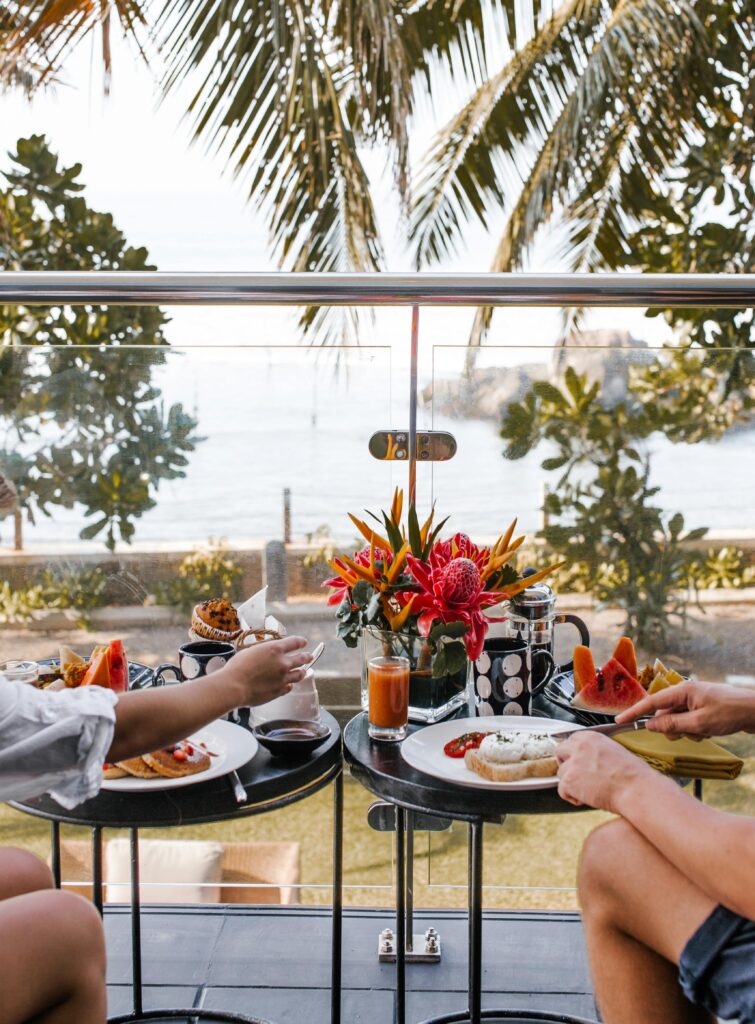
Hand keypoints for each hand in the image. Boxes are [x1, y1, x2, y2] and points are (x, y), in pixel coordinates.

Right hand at [222, 637, 311, 707]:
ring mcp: (283, 678)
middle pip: (302, 658)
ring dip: (302, 671)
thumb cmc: (237, 667)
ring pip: (299, 674)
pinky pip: (289, 687)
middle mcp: (283, 663)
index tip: (303, 642)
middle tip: (309, 656)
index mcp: (275, 649)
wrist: (234, 686)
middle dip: (307, 656)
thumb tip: (270, 653)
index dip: (301, 642)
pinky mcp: (279, 691)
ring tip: (303, 671)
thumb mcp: (252, 650)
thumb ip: (265, 651)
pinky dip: (289, 684)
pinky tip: (288, 684)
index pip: (295, 642)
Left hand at [555, 731, 651, 811]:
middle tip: (575, 775)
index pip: (571, 740)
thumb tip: (588, 758)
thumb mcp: (614, 751)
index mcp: (591, 737)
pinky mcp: (569, 781)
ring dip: (570, 782)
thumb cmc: (632, 774)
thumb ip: (596, 751)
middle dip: (565, 763)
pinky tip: (586, 799)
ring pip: (561, 773)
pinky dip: (572, 797)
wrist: (635, 788)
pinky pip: (562, 790)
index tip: (576, 761)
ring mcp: (573, 763)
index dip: (573, 752)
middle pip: (559, 751)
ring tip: (588, 790)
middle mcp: (579, 747)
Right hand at [615, 680, 754, 738]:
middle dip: (674, 728)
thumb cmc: (729, 713)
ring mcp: (693, 702)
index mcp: (682, 690)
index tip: (619, 720)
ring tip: (705, 730)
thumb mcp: (699, 723)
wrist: (754, 711)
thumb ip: (672, 724)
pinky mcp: (700, 709)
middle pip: (665, 715)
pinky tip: (710, 730)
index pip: (651, 702)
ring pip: (677, 722)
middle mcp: (685, 694)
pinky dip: (695, 731)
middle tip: (692, 731)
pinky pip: (688, 723)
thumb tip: (650, 726)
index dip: (634, 712)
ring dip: (688, 731)